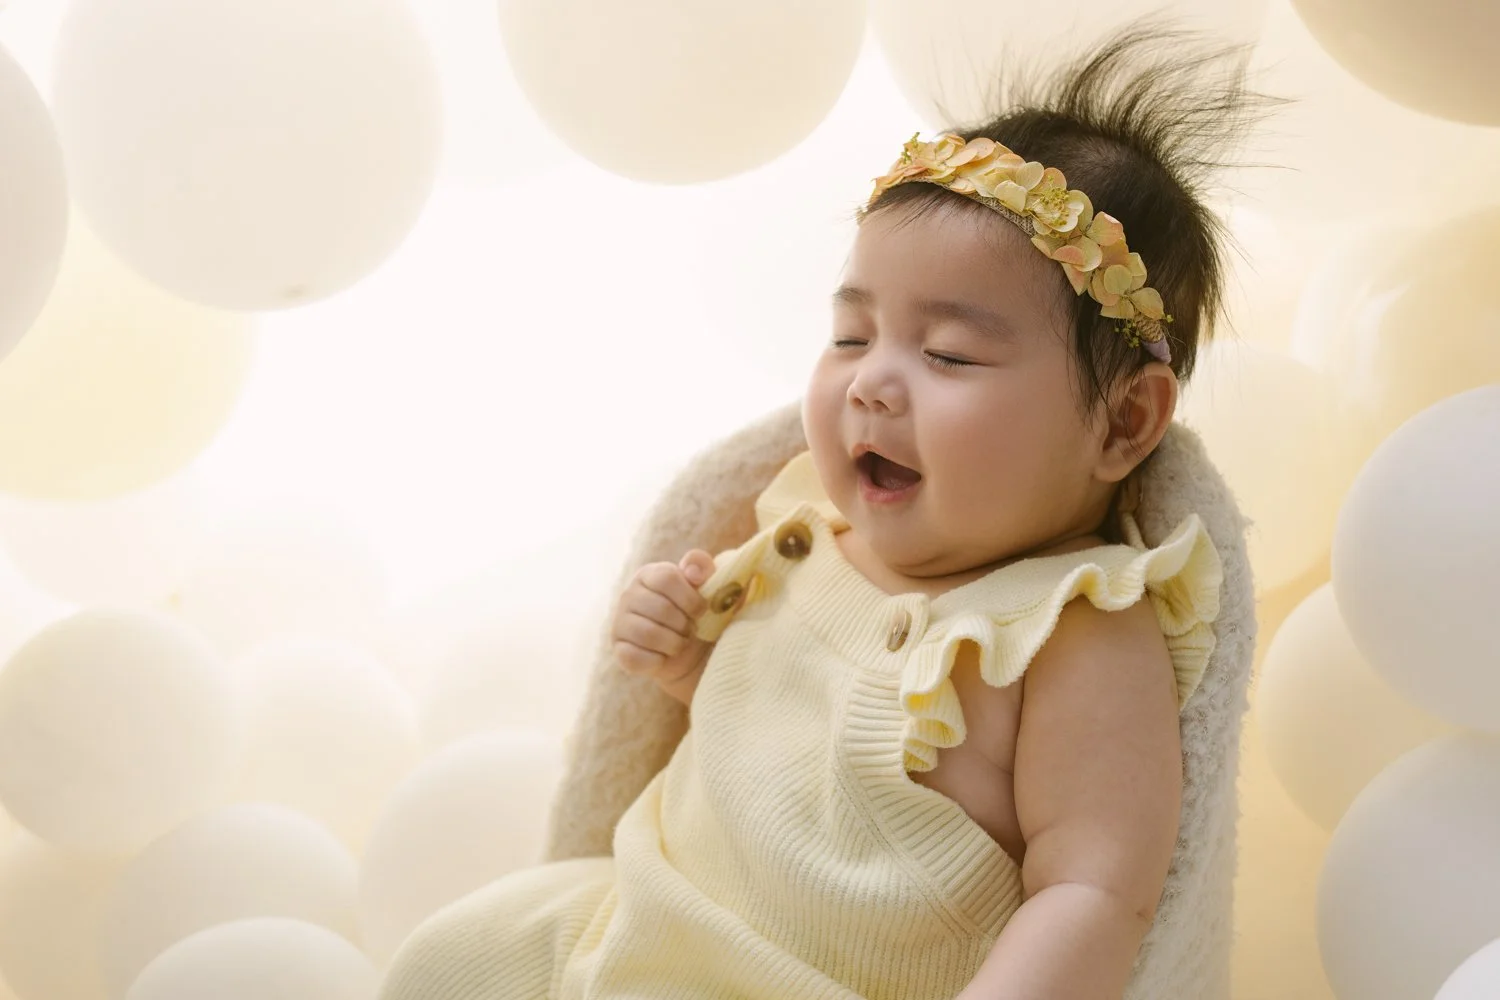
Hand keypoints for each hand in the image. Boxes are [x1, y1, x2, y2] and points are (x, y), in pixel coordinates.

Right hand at [611, 549, 719, 685]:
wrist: (691, 653)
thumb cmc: (699, 614)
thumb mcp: (708, 587)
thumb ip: (702, 567)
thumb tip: (693, 572)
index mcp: (649, 574)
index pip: (667, 577)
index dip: (690, 598)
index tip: (701, 610)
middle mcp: (628, 595)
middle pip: (661, 608)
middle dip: (684, 624)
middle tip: (690, 629)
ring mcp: (620, 623)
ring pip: (648, 635)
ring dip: (674, 644)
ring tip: (680, 643)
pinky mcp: (619, 650)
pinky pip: (636, 658)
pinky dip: (658, 661)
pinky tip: (664, 657)